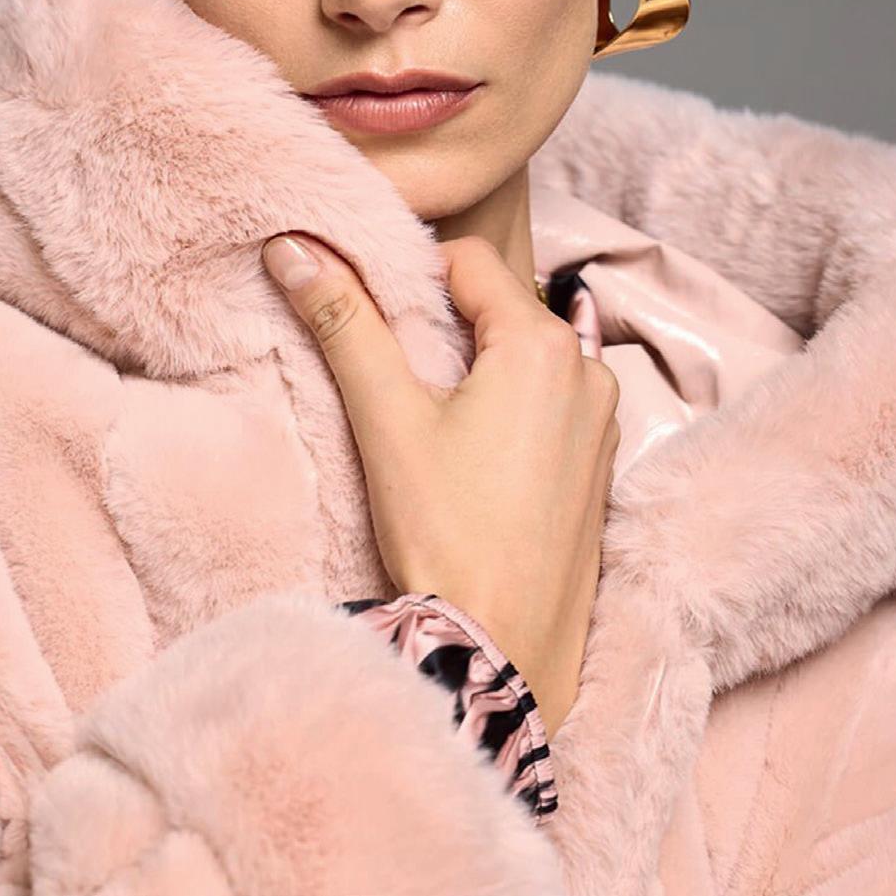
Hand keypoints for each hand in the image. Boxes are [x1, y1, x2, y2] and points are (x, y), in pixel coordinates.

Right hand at [262, 230, 620, 734]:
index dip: (412, 272)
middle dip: (441, 320)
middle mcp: (589, 371)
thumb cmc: (446, 530)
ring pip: (523, 353)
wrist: (504, 648)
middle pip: (499, 305)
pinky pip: (548, 400)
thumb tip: (293, 247)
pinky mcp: (597, 464)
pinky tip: (466, 452)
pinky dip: (506, 402)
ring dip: (473, 363)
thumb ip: (343, 320)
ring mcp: (601, 422)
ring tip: (424, 414)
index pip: (469, 260)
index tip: (372, 308)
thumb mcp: (386, 416)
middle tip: (390, 365)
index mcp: (544, 344)